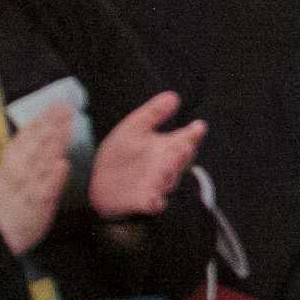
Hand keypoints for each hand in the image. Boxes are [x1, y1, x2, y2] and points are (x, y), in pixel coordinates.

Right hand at [0, 98, 79, 251]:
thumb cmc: (8, 204)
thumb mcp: (9, 176)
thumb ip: (23, 155)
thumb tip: (39, 132)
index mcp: (9, 163)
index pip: (25, 137)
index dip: (40, 120)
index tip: (54, 106)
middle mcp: (17, 172)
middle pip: (35, 144)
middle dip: (51, 125)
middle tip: (66, 108)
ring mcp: (26, 188)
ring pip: (42, 162)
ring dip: (55, 143)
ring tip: (68, 127)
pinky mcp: (36, 206)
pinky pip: (45, 190)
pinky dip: (54, 177)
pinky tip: (64, 164)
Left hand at [84, 89, 205, 220]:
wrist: (101, 183)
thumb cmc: (123, 153)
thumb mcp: (135, 128)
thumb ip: (154, 113)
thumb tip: (174, 95)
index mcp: (167, 146)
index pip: (186, 139)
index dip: (193, 134)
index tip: (198, 127)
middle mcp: (166, 166)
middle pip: (179, 161)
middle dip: (182, 154)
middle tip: (184, 146)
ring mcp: (156, 184)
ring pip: (168, 180)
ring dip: (168, 175)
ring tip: (167, 166)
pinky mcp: (143, 201)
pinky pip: (152, 203)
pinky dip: (154, 202)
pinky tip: (154, 200)